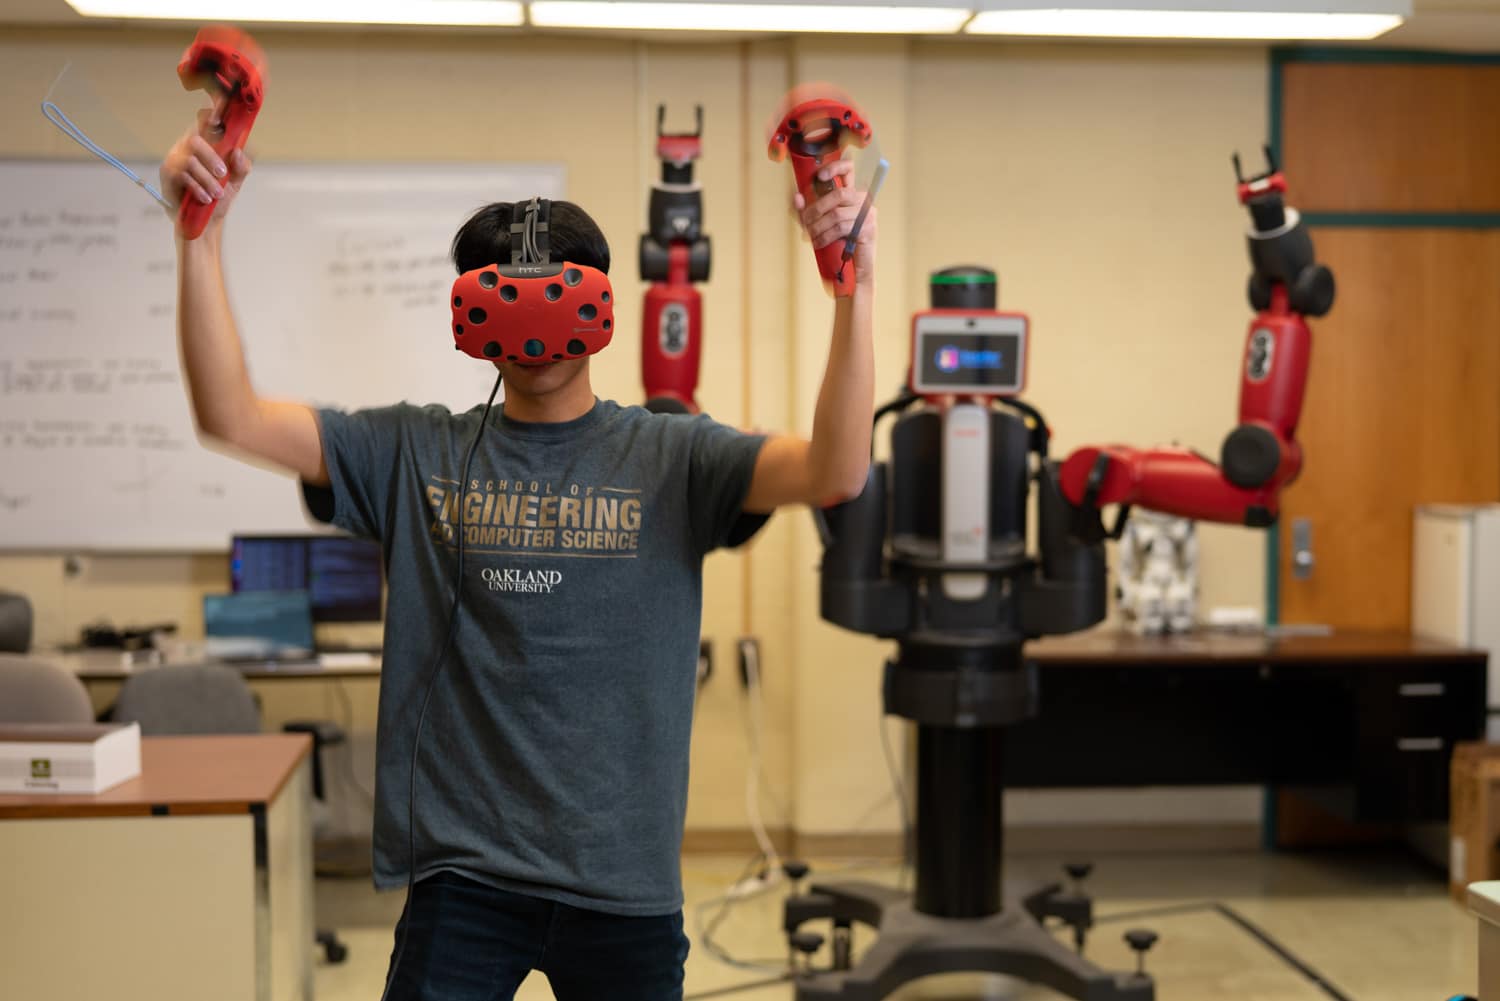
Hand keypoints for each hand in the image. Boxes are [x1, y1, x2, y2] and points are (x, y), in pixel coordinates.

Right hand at [159, 108, 252, 236]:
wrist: (206, 223)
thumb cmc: (218, 197)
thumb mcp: (236, 181)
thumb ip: (242, 166)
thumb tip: (239, 152)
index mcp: (204, 143)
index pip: (204, 121)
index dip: (210, 113)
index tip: (218, 117)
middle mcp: (187, 147)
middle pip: (194, 139)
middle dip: (212, 157)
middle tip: (223, 174)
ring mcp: (174, 159)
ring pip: (189, 160)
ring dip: (207, 178)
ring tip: (217, 194)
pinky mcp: (167, 175)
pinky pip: (180, 175)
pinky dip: (197, 187)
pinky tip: (205, 198)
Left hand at [793, 158, 876, 288]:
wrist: (854, 269)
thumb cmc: (838, 243)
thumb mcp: (819, 224)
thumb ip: (807, 211)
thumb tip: (797, 197)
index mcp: (852, 193)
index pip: (849, 169)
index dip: (835, 167)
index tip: (819, 176)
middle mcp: (863, 200)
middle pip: (838, 194)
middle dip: (816, 209)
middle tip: (805, 222)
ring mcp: (868, 214)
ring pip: (836, 214)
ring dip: (818, 227)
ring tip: (811, 236)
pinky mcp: (868, 229)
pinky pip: (841, 228)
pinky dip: (825, 236)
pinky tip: (818, 243)